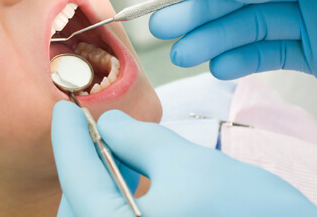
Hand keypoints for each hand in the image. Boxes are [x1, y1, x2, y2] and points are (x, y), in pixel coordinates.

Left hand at [52, 101, 316, 215]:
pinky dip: (118, 204)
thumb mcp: (191, 165)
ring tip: (121, 154)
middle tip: (96, 131)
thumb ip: (139, 140)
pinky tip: (137, 183)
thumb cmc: (251, 214)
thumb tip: (108, 124)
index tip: (64, 111)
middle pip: (78, 205)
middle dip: (83, 165)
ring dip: (100, 185)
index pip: (75, 179)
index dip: (67, 138)